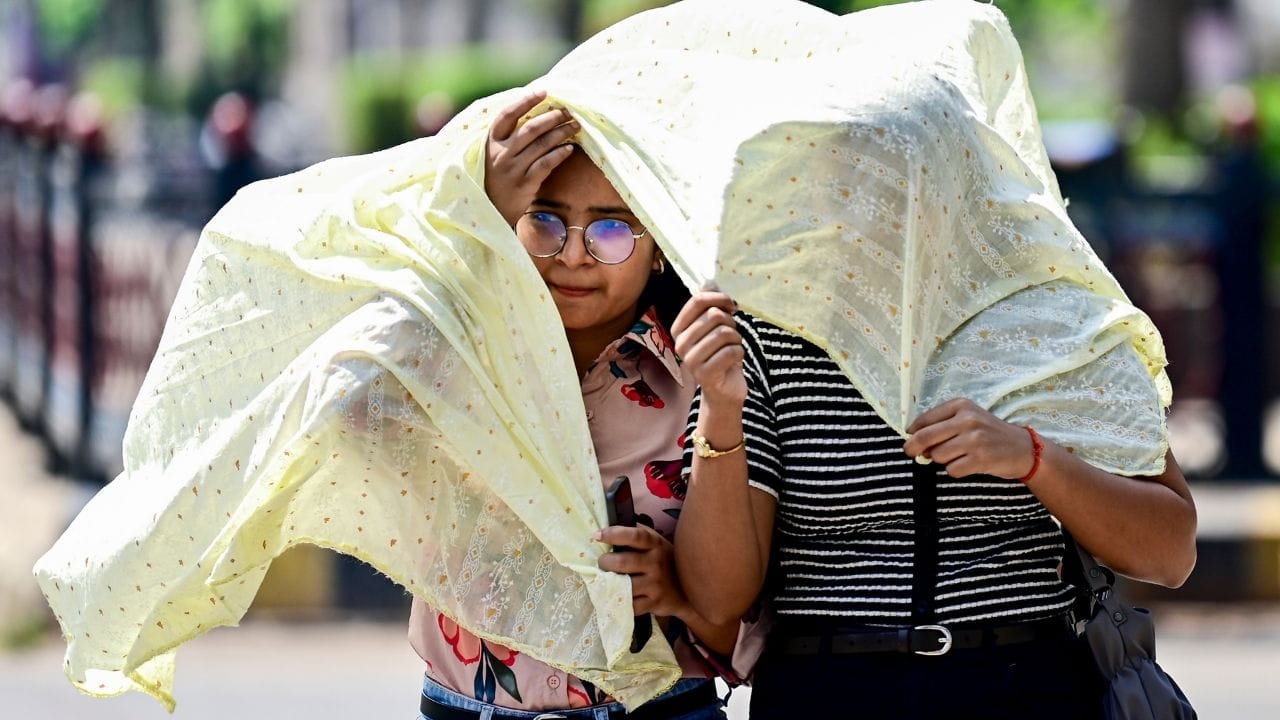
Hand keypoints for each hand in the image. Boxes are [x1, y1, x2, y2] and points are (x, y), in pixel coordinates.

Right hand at [485, 90, 579, 226]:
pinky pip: (545, 164)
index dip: (525, 101)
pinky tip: (570, 148)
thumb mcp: (495, 153)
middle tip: (568, 112)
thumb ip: (510, 135)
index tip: (544, 92)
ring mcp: (512, 169)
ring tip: (575, 126)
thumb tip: (536, 110)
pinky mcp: (524, 184)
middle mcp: (500, 153)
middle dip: (552, 117)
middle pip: (530, 128)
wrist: (492, 210)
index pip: (507, 114)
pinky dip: (558, 154)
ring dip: (560, 133)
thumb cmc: (497, 176)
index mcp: (491, 141)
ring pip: (540, 145)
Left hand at [596, 525, 690, 619]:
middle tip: (602, 563)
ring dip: (609, 582)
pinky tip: (618, 595)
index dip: (614, 534)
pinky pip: (630, 604)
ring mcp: (656, 584)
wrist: (689, 591)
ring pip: (624, 584)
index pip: (635, 536)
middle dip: (605, 562)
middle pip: (622, 562)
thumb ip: (640, 534)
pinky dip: (620, 600)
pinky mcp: (654, 603)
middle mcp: (656, 563)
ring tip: (606, 579)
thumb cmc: (666, 562)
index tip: (596, 536)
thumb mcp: (658, 544)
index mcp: (656, 544)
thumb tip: (613, 524)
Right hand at [670, 289, 746, 407]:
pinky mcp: (705, 374)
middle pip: (714, 315)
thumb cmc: (720, 354)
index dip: (719, 298)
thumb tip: (708, 281)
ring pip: (725, 333)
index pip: (697, 301)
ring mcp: (691, 360)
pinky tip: (733, 361)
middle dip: (730, 323)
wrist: (724, 389)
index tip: (732, 305)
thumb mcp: (714, 327)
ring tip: (732, 348)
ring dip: (736, 339)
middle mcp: (680, 344)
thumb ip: (710, 304)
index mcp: (678, 329)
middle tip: (731, 335)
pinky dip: (739, 353)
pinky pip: (731, 351)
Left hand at [903, 398, 1035, 479]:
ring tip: (957, 455)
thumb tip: (914, 441)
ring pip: (937, 455)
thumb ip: (942, 424)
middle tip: (910, 453)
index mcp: (962, 405)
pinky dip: (955, 470)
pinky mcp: (980, 459)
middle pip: (925, 437)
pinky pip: (951, 470)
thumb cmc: (990, 433)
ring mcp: (974, 440)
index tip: (909, 437)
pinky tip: (967, 464)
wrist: (1023, 448)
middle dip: (913, 448)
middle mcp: (967, 420)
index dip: (912, 431)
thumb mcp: (969, 418)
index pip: (925, 419)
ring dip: (941, 460)